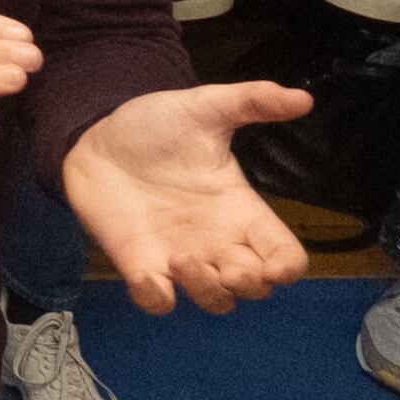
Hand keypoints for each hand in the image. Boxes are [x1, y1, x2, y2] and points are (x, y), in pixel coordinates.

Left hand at [59, 81, 316, 312]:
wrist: (95, 135)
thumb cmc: (155, 125)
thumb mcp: (206, 107)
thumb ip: (253, 101)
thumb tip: (303, 97)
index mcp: (240, 209)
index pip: (284, 254)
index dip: (288, 268)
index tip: (277, 265)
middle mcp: (217, 240)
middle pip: (255, 287)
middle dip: (250, 286)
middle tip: (230, 265)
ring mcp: (179, 256)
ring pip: (215, 300)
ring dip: (207, 291)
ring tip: (182, 259)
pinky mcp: (140, 264)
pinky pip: (159, 302)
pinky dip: (157, 299)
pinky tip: (148, 275)